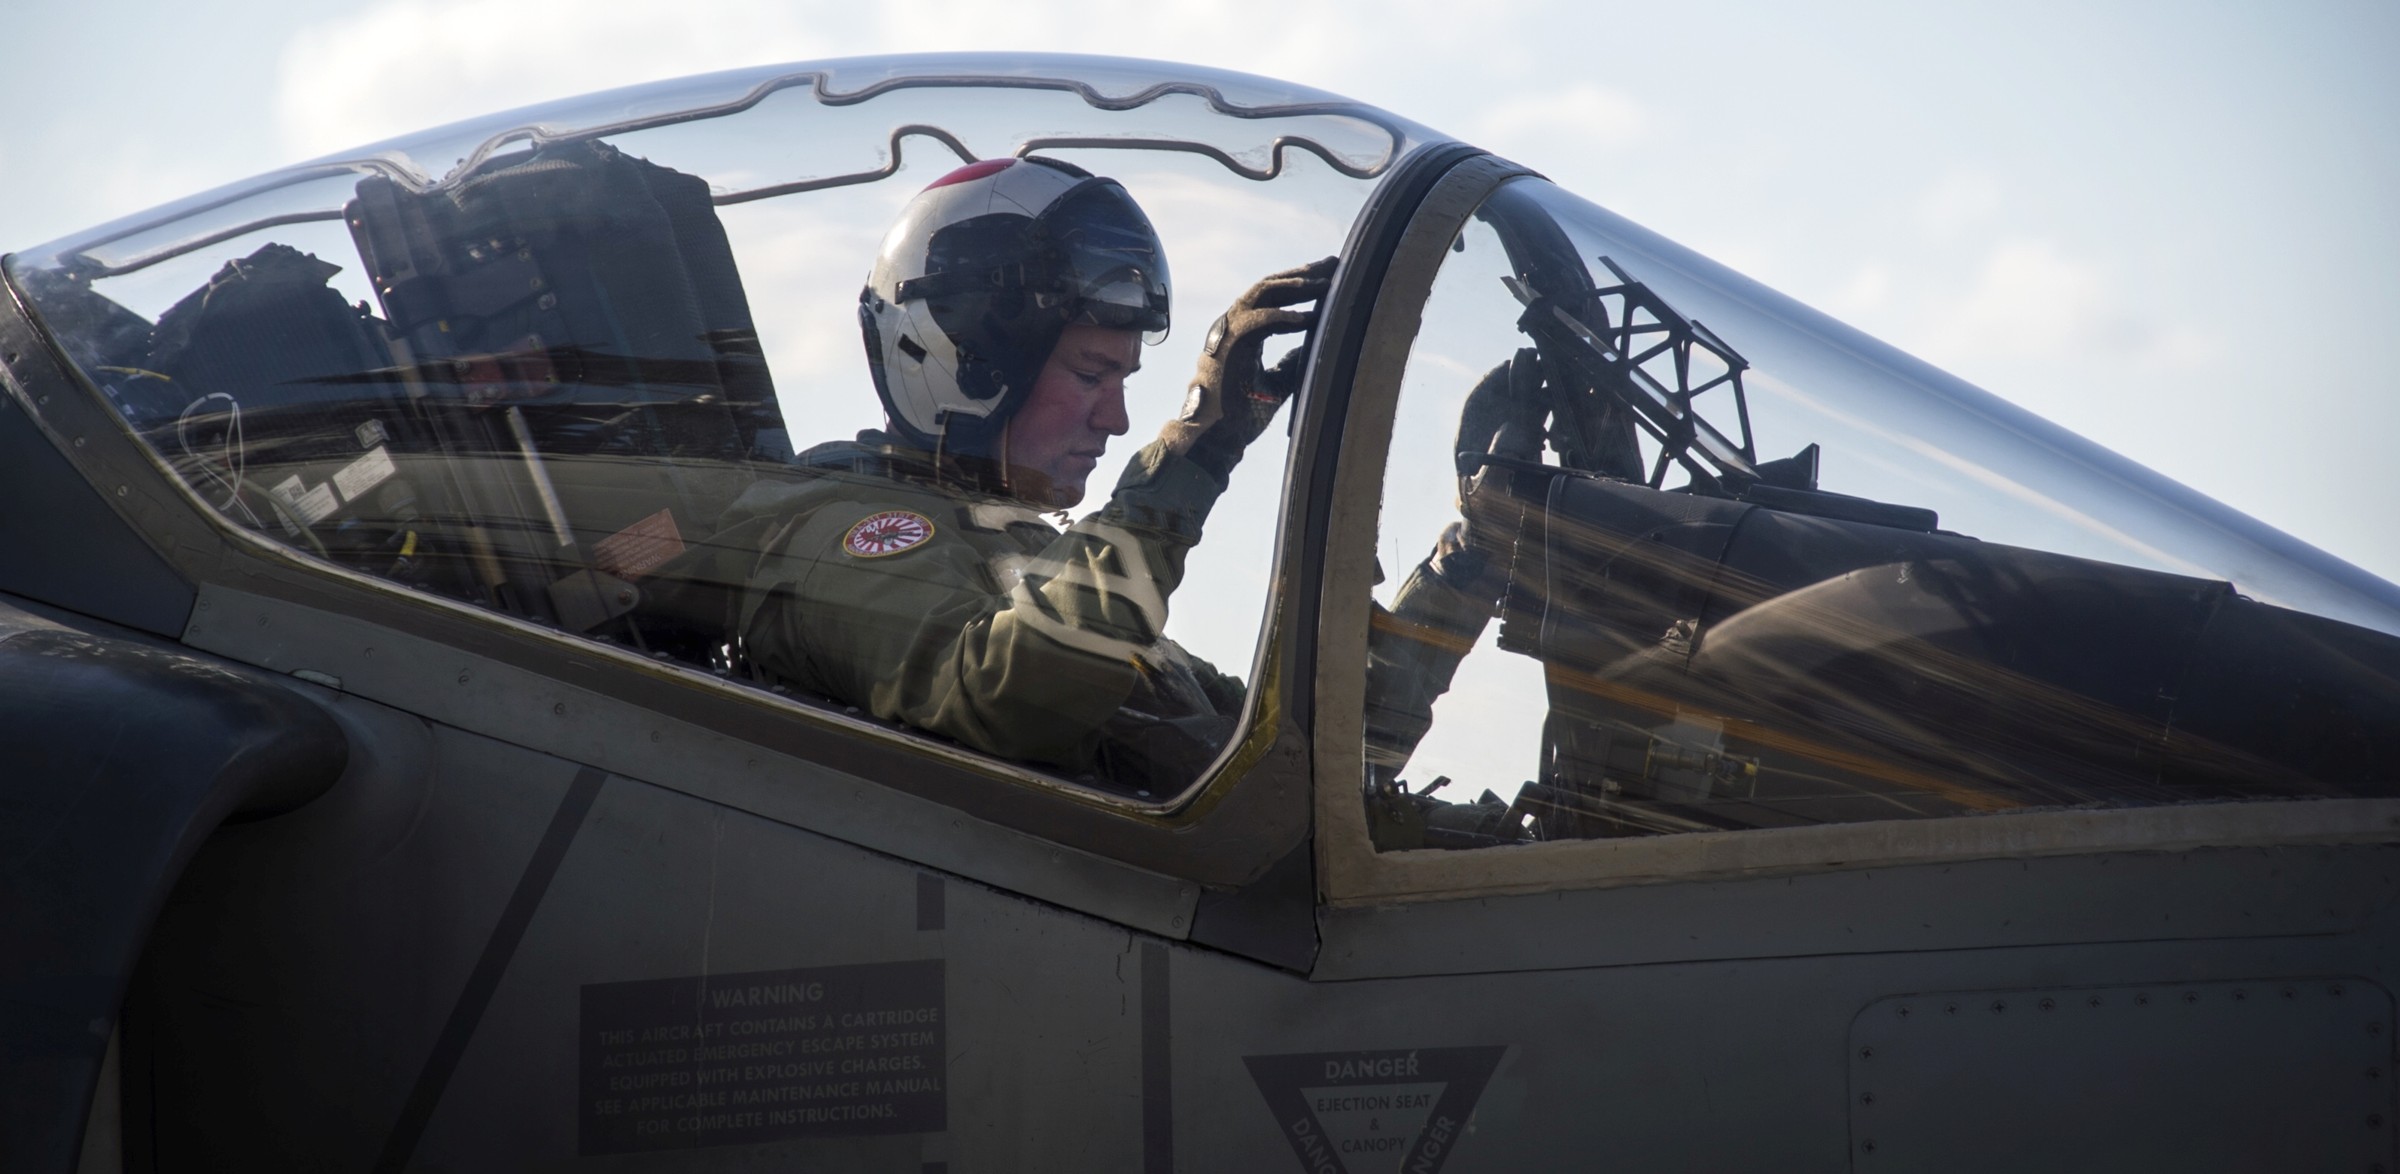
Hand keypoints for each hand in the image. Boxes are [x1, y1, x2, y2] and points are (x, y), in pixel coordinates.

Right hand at [1160, 256, 1337, 475]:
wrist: (1212, 440)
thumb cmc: (1238, 416)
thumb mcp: (1274, 385)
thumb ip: (1289, 364)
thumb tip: (1307, 350)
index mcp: (1242, 334)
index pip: (1272, 298)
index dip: (1299, 286)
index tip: (1329, 278)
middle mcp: (1232, 327)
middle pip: (1268, 287)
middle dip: (1302, 275)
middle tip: (1333, 265)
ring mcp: (1226, 334)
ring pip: (1260, 294)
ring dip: (1294, 286)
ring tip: (1324, 283)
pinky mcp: (1226, 347)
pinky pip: (1257, 321)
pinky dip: (1283, 317)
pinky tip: (1308, 317)